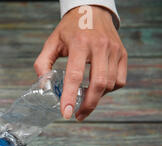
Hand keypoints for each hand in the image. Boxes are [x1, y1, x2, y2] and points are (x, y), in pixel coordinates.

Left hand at [34, 5, 126, 120]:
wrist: (92, 11)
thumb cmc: (69, 29)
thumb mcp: (51, 42)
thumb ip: (43, 64)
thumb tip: (43, 85)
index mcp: (79, 44)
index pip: (75, 76)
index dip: (69, 97)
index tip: (66, 113)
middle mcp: (99, 46)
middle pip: (98, 84)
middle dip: (88, 105)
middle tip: (77, 115)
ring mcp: (114, 50)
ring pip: (110, 84)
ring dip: (97, 97)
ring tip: (84, 100)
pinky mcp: (122, 54)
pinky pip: (120, 80)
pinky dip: (109, 90)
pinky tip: (97, 89)